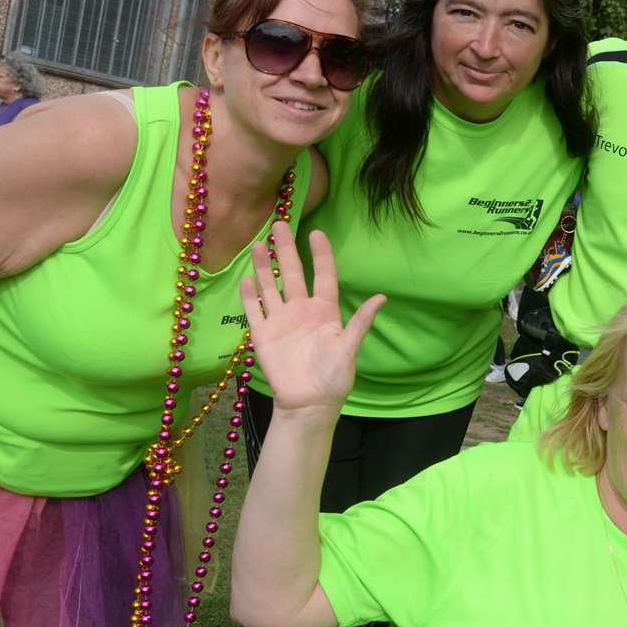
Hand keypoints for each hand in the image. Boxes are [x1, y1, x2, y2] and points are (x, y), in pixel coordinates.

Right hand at [239, 223, 383, 413]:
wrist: (309, 403)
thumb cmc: (333, 377)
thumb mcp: (349, 348)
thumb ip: (361, 322)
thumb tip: (382, 297)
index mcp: (325, 311)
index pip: (323, 276)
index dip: (320, 255)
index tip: (316, 232)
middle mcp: (301, 310)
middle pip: (291, 274)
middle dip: (285, 250)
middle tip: (278, 223)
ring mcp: (281, 321)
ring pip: (270, 287)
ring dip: (263, 266)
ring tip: (257, 244)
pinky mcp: (263, 335)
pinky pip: (254, 310)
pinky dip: (249, 295)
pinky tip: (245, 278)